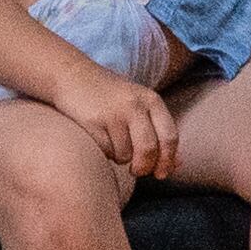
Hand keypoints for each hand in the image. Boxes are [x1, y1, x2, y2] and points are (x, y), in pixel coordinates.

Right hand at [62, 67, 178, 179]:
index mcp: (152, 100)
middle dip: (143, 168)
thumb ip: (159, 132)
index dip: (167, 161)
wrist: (71, 75)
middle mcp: (135, 105)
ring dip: (119, 158)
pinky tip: (98, 136)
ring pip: (125, 155)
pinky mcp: (92, 121)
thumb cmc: (110, 96)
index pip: (170, 137)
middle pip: (149, 150)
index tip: (161, 174)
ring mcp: (113, 112)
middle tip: (136, 171)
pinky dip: (104, 153)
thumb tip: (178, 165)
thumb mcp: (139, 106)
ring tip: (111, 142)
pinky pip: (105, 152)